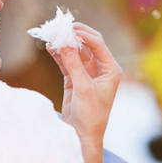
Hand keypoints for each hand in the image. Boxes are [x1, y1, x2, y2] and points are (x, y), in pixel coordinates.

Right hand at [46, 22, 121, 146]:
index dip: (84, 34)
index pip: (98, 44)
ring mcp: (87, 74)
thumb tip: (64, 43)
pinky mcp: (75, 80)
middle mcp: (101, 69)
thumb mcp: (83, 87)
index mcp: (111, 70)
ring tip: (52, 36)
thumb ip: (73, 64)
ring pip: (75, 53)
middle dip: (74, 36)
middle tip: (60, 28)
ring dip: (64, 45)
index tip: (70, 28)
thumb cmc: (91, 114)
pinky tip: (50, 48)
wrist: (83, 135)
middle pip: (87, 45)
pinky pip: (67, 62)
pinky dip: (59, 55)